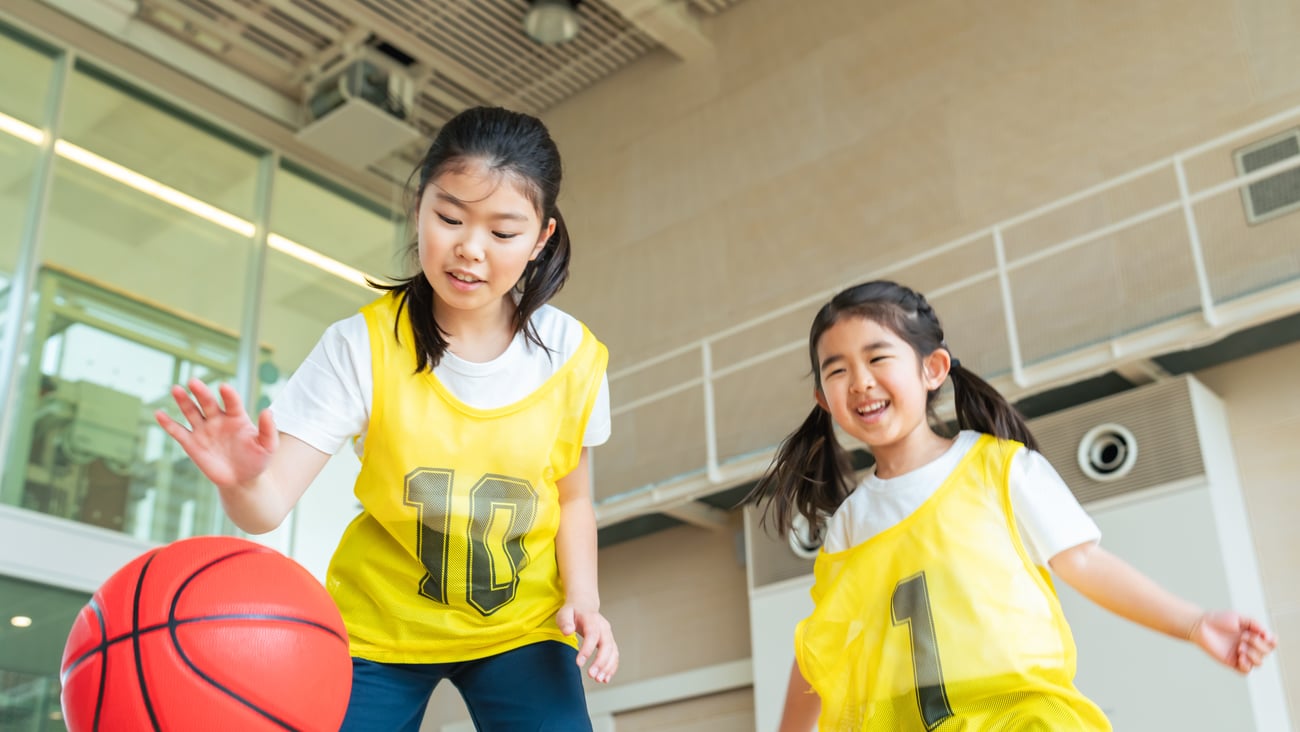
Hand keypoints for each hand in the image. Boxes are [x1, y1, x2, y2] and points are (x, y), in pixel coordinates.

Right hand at [154, 378, 277, 490]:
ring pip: (191, 412)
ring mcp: (204, 431)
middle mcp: (218, 420)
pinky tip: (158, 413)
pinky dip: (168, 423)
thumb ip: (268, 429)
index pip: (232, 402)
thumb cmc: (257, 460)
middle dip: (201, 392)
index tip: (224, 387)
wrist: (242, 480)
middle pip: (207, 402)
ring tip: (176, 389)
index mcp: (237, 417)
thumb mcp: (268, 446)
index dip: (228, 395)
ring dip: (183, 401)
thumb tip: (268, 411)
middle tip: (193, 381)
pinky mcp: (192, 444)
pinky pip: (178, 432)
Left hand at [556, 604, 617, 683]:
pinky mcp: (610, 642)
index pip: (592, 634)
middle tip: (592, 675)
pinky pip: (614, 656)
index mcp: (592, 619)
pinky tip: (605, 678)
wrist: (584, 606)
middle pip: (607, 645)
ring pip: (613, 652)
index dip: (587, 649)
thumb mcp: (565, 613)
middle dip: (601, 661)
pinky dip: (611, 667)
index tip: (579, 663)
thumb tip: (568, 631)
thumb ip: (565, 621)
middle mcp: (603, 627)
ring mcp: (608, 635)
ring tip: (598, 679)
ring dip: (607, 667)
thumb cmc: (573, 611)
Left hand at [1189, 611, 1276, 672]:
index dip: (1272, 641)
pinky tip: (1240, 657)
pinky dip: (1247, 665)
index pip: (1271, 643)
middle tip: (1243, 637)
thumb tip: (1268, 636)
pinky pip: (1246, 671)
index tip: (1262, 635)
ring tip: (1239, 646)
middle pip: (1266, 652)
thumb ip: (1255, 624)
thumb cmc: (1219, 619)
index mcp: (1253, 635)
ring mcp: (1241, 655)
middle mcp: (1249, 646)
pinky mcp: (1231, 662)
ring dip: (1253, 655)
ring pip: (1258, 663)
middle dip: (1258, 644)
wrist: (1200, 626)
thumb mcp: (1240, 617)